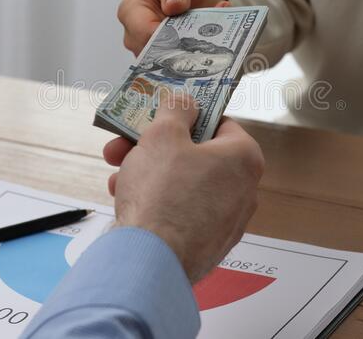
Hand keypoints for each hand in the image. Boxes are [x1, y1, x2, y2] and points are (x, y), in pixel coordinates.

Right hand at [102, 93, 264, 281]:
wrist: (151, 262)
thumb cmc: (162, 193)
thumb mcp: (163, 135)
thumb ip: (176, 109)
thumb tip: (185, 101)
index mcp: (244, 158)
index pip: (218, 123)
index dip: (184, 117)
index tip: (159, 118)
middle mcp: (245, 190)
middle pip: (196, 156)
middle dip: (156, 147)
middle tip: (125, 145)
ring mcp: (227, 222)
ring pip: (185, 185)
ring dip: (150, 174)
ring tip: (118, 174)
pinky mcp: (208, 246)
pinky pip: (182, 213)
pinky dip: (158, 203)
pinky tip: (127, 201)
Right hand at [117, 0, 227, 55]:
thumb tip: (172, 5)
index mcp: (131, 8)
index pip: (142, 31)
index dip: (164, 38)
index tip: (187, 37)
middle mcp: (133, 33)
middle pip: (150, 53)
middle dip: (176, 50)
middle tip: (202, 45)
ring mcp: (146, 49)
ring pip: (162, 64)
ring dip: (186, 56)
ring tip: (206, 44)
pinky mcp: (161, 59)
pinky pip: (174, 67)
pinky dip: (191, 59)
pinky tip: (206, 49)